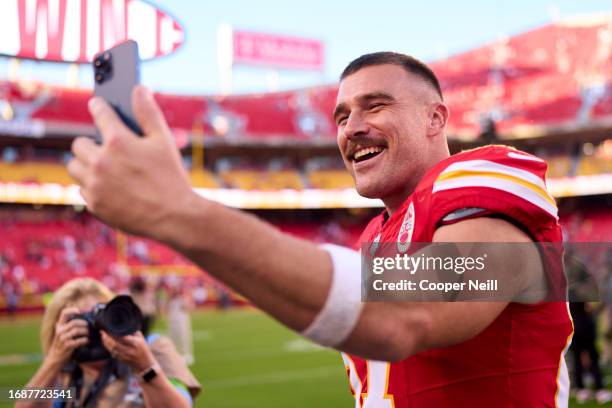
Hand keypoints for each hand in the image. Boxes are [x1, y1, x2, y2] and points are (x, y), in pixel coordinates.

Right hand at [46, 307, 88, 364]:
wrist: (55, 358)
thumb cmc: (61, 344)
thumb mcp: (62, 333)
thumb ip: (68, 326)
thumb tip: (84, 319)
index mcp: (59, 326)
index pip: (64, 314)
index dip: (72, 310)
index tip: (79, 311)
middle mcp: (60, 331)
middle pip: (74, 322)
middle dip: (84, 324)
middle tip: (89, 327)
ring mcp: (63, 338)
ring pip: (77, 330)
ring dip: (86, 332)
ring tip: (88, 334)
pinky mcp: (67, 345)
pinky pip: (80, 340)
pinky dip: (85, 340)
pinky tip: (87, 341)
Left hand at [67, 86, 194, 240]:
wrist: (174, 217)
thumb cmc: (171, 177)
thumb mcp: (164, 141)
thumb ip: (148, 113)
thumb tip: (138, 89)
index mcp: (118, 141)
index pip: (99, 112)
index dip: (99, 107)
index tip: (99, 106)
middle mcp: (101, 161)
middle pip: (78, 143)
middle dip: (92, 144)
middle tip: (108, 150)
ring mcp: (95, 185)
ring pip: (75, 167)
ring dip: (87, 166)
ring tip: (107, 169)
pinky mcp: (94, 204)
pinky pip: (82, 190)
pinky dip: (94, 188)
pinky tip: (113, 189)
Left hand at [100, 331, 155, 372]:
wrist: (145, 364)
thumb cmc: (144, 349)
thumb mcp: (141, 339)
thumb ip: (134, 332)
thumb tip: (125, 326)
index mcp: (135, 343)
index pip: (122, 337)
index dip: (114, 334)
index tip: (109, 329)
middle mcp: (129, 350)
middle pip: (114, 344)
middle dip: (106, 338)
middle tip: (102, 332)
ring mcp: (124, 356)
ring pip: (112, 349)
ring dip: (105, 343)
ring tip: (102, 336)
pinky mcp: (121, 360)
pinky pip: (112, 353)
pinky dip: (108, 348)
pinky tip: (106, 343)